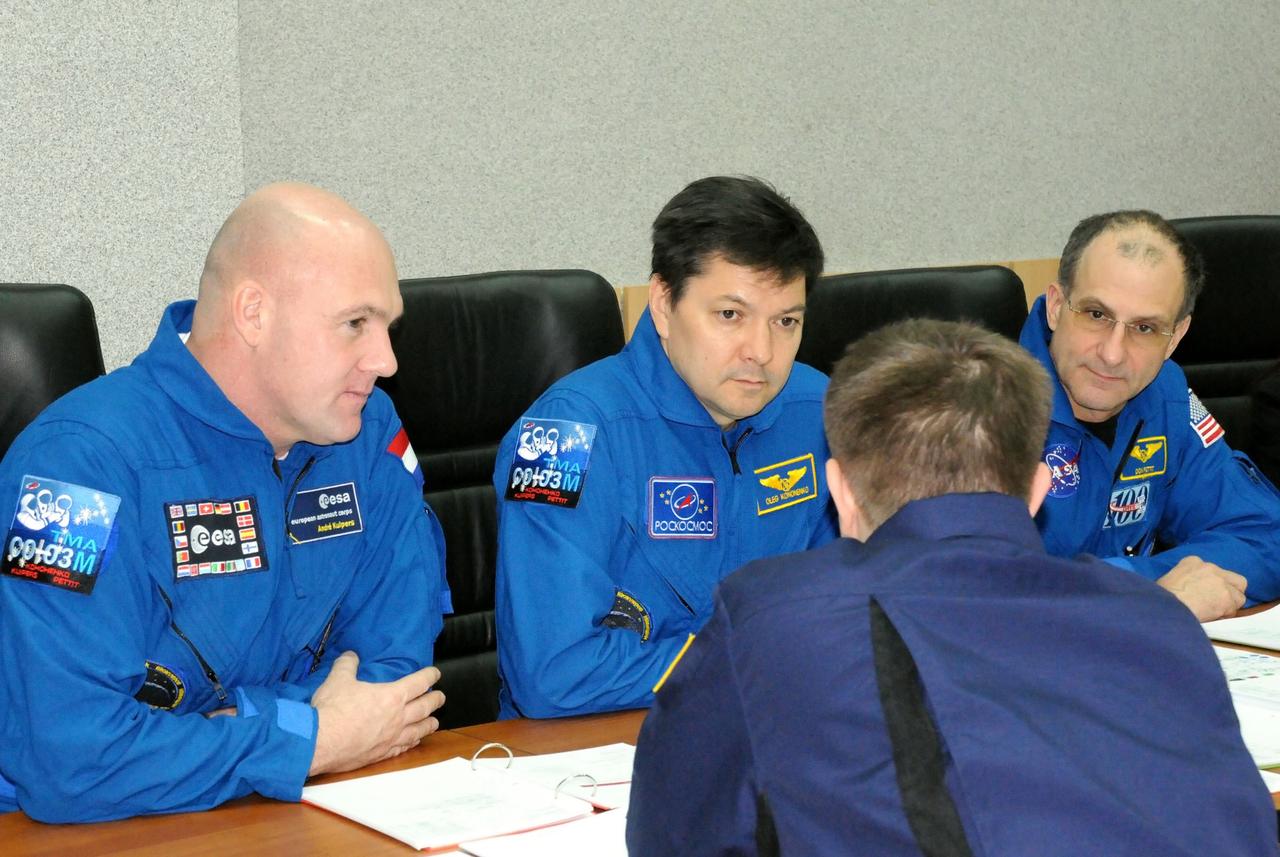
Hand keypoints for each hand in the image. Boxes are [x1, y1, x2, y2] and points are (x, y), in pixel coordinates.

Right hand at [308, 651, 444, 775]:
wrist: (321, 742)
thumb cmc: (333, 709)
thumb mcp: (338, 679)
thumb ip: (346, 665)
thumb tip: (350, 655)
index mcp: (391, 696)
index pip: (418, 683)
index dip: (429, 676)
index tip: (436, 673)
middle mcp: (398, 718)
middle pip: (425, 707)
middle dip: (435, 700)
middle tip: (441, 697)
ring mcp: (391, 738)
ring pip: (418, 731)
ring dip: (428, 725)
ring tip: (434, 722)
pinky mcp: (382, 754)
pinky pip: (402, 748)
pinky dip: (411, 744)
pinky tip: (412, 743)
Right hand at [1156, 556, 1246, 621]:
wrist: (1164, 607)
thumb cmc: (1161, 596)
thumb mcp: (1169, 579)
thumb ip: (1186, 580)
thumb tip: (1192, 591)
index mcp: (1193, 561)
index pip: (1214, 571)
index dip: (1212, 585)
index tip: (1204, 594)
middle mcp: (1210, 567)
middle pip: (1234, 580)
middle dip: (1230, 591)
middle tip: (1218, 603)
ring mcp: (1221, 582)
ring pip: (1238, 596)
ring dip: (1229, 605)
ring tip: (1213, 613)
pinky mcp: (1227, 597)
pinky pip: (1234, 610)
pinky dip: (1225, 615)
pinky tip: (1212, 618)